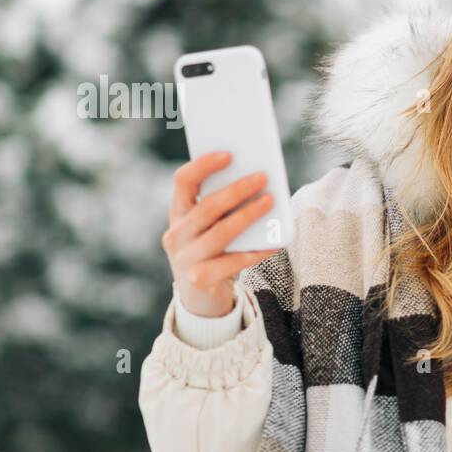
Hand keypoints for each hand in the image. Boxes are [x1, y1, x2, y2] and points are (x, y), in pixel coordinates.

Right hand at [162, 151, 277, 317]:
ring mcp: (185, 258)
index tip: (228, 154)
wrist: (199, 297)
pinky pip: (232, 262)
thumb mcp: (210, 227)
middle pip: (207, 207)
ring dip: (247, 215)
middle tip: (262, 176)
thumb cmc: (212, 251)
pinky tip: (275, 243)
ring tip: (270, 201)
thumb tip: (258, 182)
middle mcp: (176, 235)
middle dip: (236, 190)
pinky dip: (255, 251)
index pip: (183, 182)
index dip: (203, 165)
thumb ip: (224, 208)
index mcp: (178, 214)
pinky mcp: (199, 279)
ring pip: (220, 233)